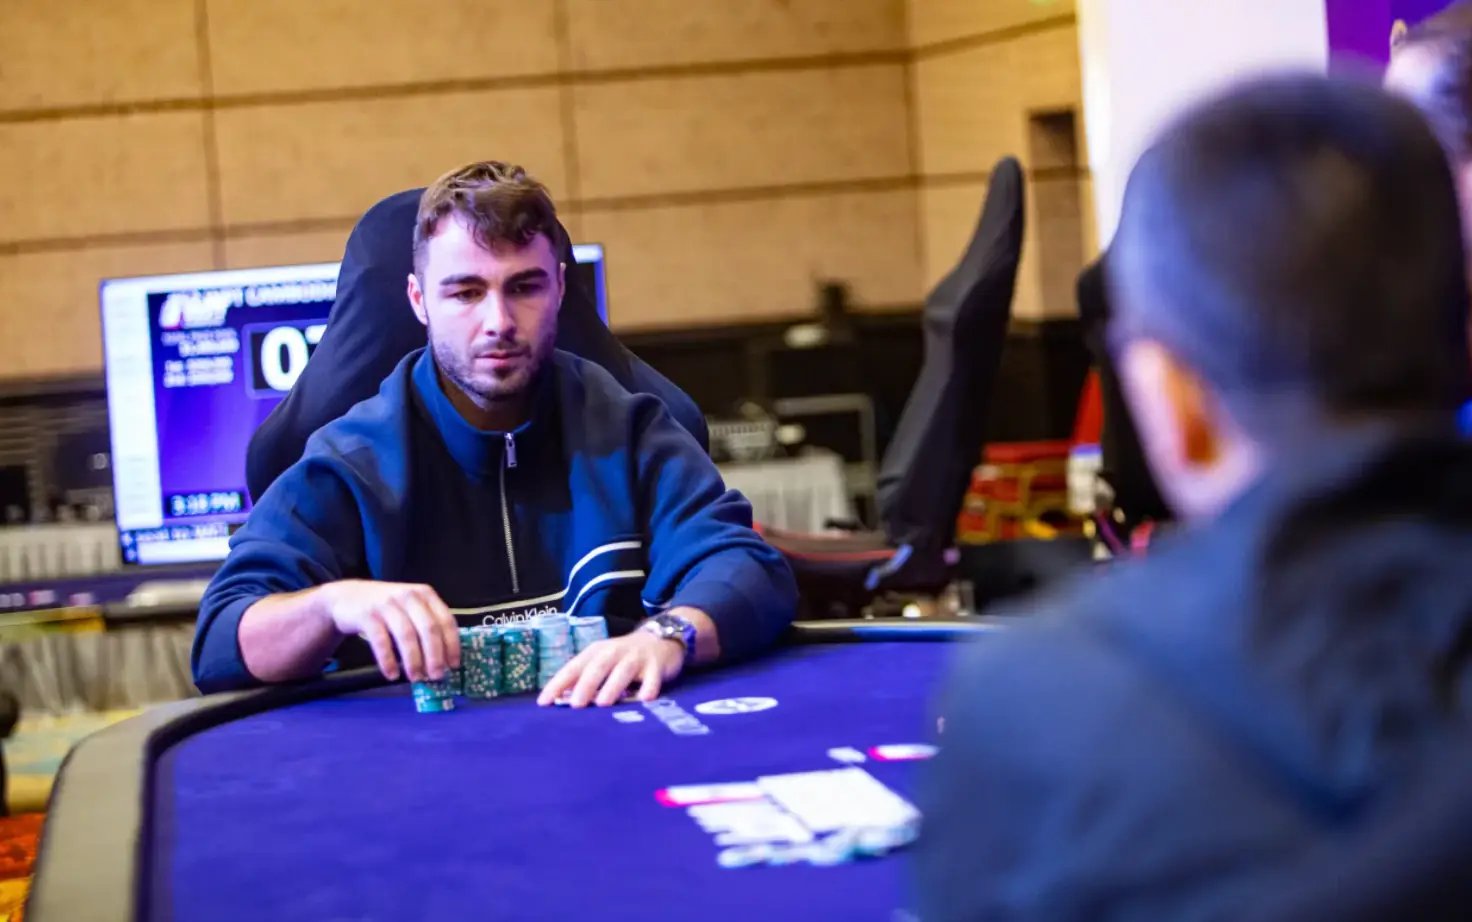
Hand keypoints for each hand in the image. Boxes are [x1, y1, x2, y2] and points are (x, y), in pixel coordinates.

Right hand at [315, 580, 459, 682]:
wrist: (347, 597)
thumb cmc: (386, 608)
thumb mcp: (410, 608)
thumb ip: (427, 625)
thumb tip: (444, 659)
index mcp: (425, 595)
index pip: (446, 620)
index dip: (452, 644)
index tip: (453, 665)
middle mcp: (408, 596)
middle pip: (428, 628)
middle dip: (435, 655)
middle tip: (436, 676)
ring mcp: (387, 604)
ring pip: (407, 635)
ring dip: (413, 660)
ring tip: (416, 678)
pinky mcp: (368, 614)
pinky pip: (381, 641)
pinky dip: (388, 660)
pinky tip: (392, 674)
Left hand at [537, 629, 684, 707]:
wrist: (660, 638)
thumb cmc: (623, 657)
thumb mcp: (601, 662)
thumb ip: (583, 679)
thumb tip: (559, 700)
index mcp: (595, 652)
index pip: (573, 668)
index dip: (558, 684)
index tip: (543, 702)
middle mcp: (614, 652)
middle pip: (597, 667)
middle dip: (585, 685)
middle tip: (575, 704)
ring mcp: (636, 658)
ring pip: (623, 671)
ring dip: (612, 686)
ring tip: (603, 703)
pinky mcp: (656, 666)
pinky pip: (653, 678)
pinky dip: (649, 687)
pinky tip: (645, 699)